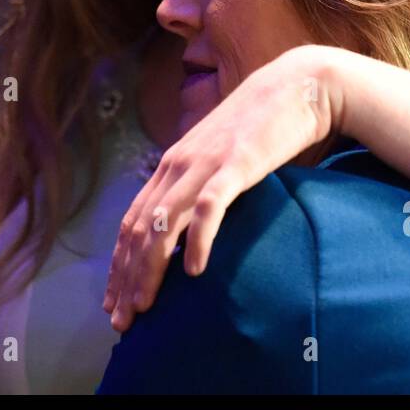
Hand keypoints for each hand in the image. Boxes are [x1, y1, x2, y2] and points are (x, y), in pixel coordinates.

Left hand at [102, 45, 340, 331]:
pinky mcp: (235, 165)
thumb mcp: (218, 159)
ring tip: (145, 305)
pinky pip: (209, 208)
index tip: (114, 301)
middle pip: (138, 230)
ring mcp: (204, 164)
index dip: (118, 265)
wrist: (295, 88)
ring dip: (150, 268)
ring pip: (163, 223)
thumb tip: (188, 229)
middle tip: (122, 321)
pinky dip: (197, 241)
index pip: (131, 222)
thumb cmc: (259, 128)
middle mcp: (177, 165)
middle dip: (125, 278)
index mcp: (170, 166)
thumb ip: (200, 188)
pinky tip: (192, 271)